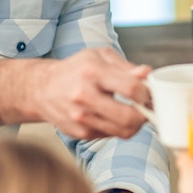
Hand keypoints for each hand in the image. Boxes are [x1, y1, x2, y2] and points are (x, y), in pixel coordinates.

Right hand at [0, 47, 151, 138]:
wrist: (42, 89)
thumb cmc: (76, 69)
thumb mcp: (100, 57)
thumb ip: (126, 67)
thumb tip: (147, 74)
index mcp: (92, 72)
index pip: (131, 88)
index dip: (147, 93)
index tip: (150, 92)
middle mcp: (84, 96)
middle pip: (128, 117)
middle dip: (146, 115)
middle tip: (148, 108)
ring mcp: (81, 118)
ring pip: (123, 131)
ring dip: (136, 124)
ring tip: (135, 112)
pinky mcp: (80, 133)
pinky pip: (111, 135)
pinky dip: (119, 128)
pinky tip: (115, 116)